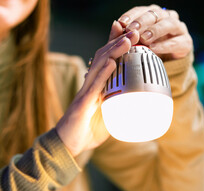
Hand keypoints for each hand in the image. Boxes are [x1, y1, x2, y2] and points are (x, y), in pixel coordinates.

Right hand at [56, 30, 138, 158]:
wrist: (67, 145)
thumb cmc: (86, 132)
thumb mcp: (107, 118)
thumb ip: (118, 109)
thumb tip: (136, 108)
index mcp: (97, 87)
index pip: (106, 61)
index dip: (116, 46)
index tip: (129, 33)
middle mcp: (90, 86)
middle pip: (103, 58)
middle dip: (117, 42)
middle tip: (133, 31)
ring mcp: (85, 93)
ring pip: (98, 67)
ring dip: (113, 52)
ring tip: (126, 40)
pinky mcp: (82, 104)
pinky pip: (93, 87)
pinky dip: (102, 74)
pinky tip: (111, 63)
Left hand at [111, 5, 191, 60]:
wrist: (168, 64)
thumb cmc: (147, 50)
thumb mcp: (133, 43)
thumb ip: (123, 35)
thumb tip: (115, 24)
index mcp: (152, 15)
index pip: (141, 10)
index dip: (131, 15)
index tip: (122, 23)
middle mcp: (166, 17)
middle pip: (154, 14)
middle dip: (142, 22)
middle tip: (132, 30)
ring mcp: (178, 28)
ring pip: (168, 24)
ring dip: (155, 30)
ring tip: (144, 39)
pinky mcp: (185, 41)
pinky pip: (176, 41)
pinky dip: (164, 45)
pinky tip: (154, 48)